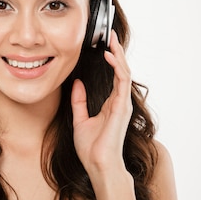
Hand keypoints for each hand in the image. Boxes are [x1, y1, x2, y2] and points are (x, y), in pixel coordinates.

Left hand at [70, 31, 132, 176]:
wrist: (98, 164)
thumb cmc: (91, 148)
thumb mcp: (80, 119)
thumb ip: (79, 101)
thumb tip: (76, 83)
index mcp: (110, 104)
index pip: (113, 76)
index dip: (110, 59)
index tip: (104, 45)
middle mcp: (119, 101)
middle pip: (120, 70)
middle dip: (115, 51)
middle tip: (109, 35)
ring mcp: (122, 103)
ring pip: (124, 72)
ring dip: (118, 55)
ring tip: (111, 40)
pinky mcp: (122, 106)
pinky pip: (122, 81)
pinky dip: (117, 66)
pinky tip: (110, 56)